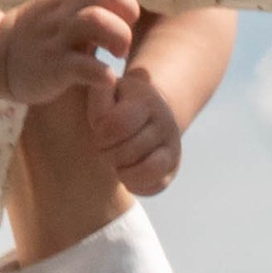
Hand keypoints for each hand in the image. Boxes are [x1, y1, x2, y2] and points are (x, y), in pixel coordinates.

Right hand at [0, 0, 138, 106]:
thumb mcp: (58, 5)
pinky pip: (84, 66)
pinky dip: (103, 73)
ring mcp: (57, 38)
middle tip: (123, 36)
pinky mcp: (53, 67)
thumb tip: (122, 2)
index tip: (122, 14)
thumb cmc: (36, 34)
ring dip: (119, 37)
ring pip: (96, 20)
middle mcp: (63, 11)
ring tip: (117, 54)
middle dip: (128, 12)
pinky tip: (106, 79)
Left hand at [84, 59, 183, 194]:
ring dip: (121, 171)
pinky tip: (126, 172)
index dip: (102, 134)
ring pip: (145, 171)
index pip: (118, 125)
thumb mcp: (107, 91)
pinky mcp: (173, 168)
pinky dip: (135, 184)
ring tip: (115, 161)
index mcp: (147, 101)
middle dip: (107, 153)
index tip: (98, 131)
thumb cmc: (117, 103)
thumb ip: (98, 92)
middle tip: (104, 147)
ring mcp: (173, 147)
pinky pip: (155, 187)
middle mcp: (166, 123)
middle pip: (127, 152)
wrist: (148, 114)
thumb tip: (102, 85)